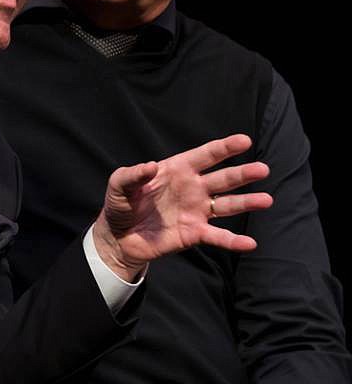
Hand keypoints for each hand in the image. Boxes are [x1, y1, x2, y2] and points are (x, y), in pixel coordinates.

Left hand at [92, 134, 272, 280]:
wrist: (118, 237)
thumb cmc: (120, 205)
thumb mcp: (119, 185)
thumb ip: (132, 174)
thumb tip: (151, 166)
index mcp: (177, 170)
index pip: (205, 155)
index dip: (224, 148)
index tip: (245, 141)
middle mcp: (192, 188)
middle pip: (223, 179)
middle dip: (242, 174)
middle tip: (263, 169)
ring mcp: (196, 211)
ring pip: (227, 205)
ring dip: (246, 202)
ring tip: (266, 200)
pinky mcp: (194, 233)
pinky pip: (217, 236)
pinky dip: (233, 241)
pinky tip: (250, 243)